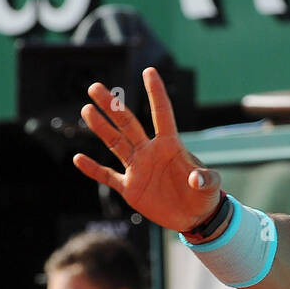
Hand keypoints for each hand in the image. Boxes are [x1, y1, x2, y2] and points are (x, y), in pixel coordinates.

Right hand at [73, 67, 221, 232]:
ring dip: (101, 128)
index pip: (162, 113)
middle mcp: (151, 152)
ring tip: (87, 109)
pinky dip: (93, 169)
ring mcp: (138, 169)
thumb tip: (195, 178)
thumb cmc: (205, 196)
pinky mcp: (131, 188)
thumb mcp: (211, 186)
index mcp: (171, 146)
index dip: (156, 93)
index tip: (149, 71)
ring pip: (115, 144)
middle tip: (95, 87)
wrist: (194, 217)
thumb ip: (206, 179)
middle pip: (128, 124)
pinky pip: (108, 176)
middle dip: (112, 106)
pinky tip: (78, 159)